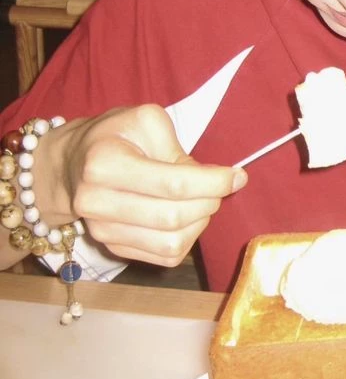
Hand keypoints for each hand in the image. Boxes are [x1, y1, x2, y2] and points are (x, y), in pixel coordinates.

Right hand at [38, 104, 246, 266]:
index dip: (213, 183)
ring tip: (201, 200)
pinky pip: (165, 257)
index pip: (173, 184)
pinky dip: (187, 239)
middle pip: (173, 217)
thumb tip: (217, 180)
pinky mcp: (113, 249)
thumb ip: (179, 150)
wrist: (73, 164)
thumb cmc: (116, 136)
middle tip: (219, 186)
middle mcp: (97, 202)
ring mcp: (103, 231)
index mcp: (104, 163)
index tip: (238, 175)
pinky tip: (186, 217)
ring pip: (172, 243)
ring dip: (200, 222)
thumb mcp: (146, 121)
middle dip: (209, 202)